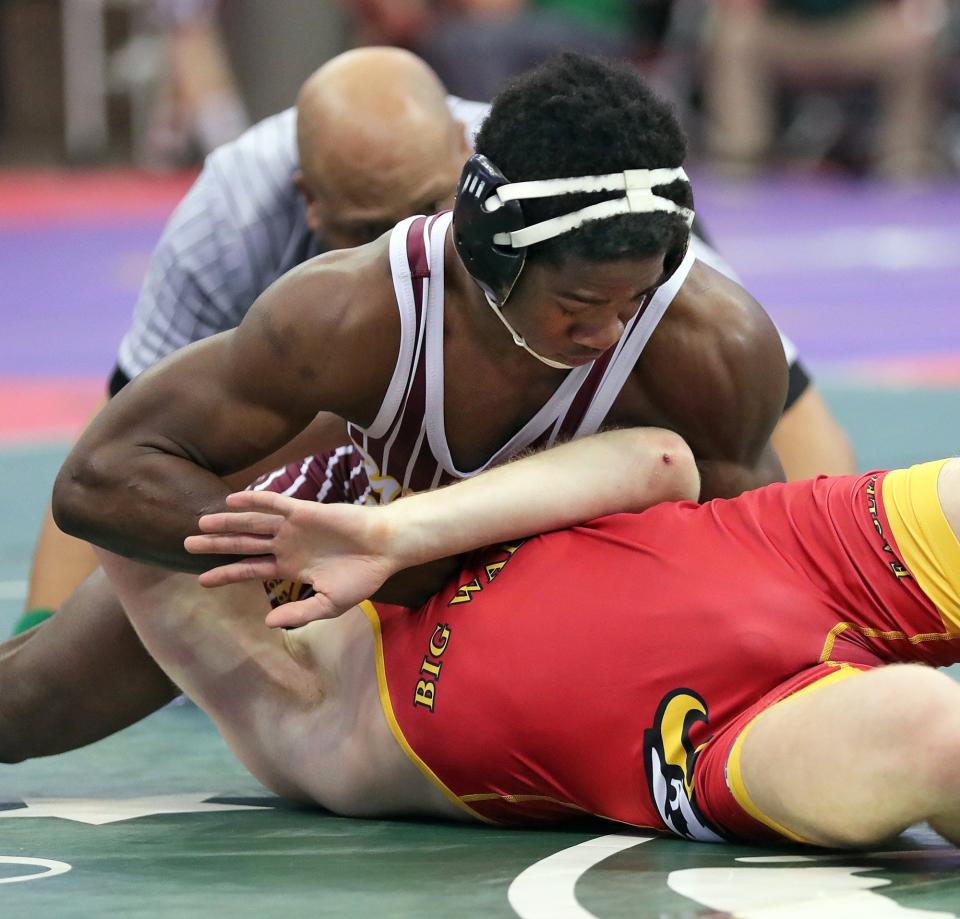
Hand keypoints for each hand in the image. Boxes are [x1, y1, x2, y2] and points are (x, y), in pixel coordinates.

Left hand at [185, 490, 396, 627]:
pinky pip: (273, 504)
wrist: (384, 549)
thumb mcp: (330, 603)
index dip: (226, 574)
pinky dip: (253, 500)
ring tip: (200, 523)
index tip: (201, 580)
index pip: (250, 570)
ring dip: (226, 523)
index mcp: (291, 568)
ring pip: (252, 524)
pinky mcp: (304, 511)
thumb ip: (300, 612)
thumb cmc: (362, 576)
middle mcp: (287, 546)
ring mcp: (293, 528)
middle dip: (215, 546)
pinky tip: (231, 500)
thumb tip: (269, 623)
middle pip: (243, 544)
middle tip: (185, 545)